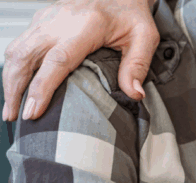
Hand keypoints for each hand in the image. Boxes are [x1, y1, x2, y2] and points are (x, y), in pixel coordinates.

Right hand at [2, 0, 157, 121]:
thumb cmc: (131, 13)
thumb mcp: (145, 38)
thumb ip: (138, 66)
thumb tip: (134, 94)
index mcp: (86, 25)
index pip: (57, 60)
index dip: (42, 88)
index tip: (33, 111)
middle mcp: (60, 20)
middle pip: (25, 56)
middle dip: (15, 89)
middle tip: (14, 117)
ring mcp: (47, 18)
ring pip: (17, 50)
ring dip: (10, 80)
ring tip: (12, 108)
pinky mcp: (42, 20)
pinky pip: (20, 44)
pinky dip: (15, 67)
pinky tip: (18, 86)